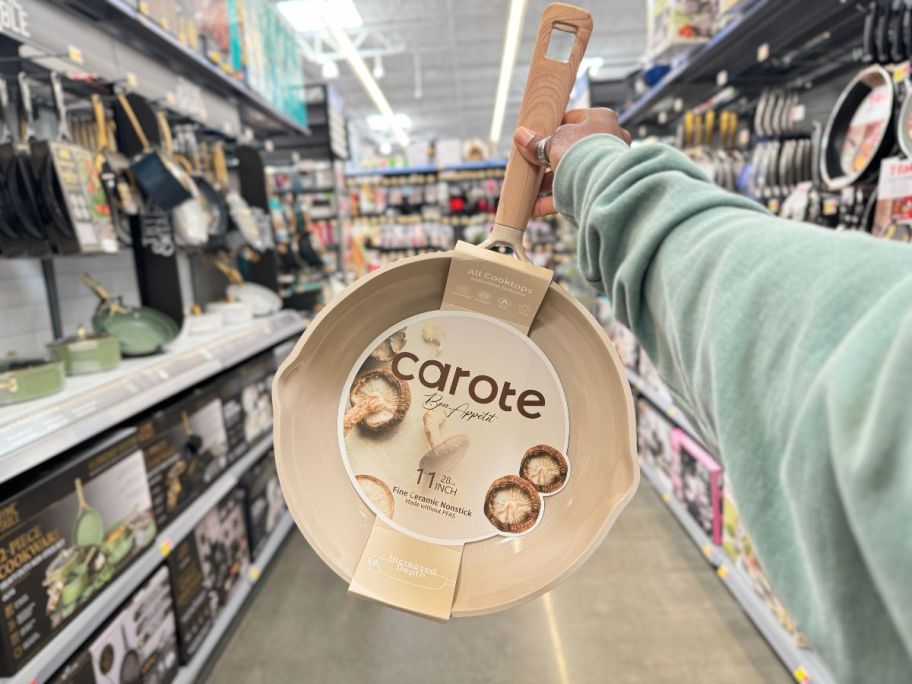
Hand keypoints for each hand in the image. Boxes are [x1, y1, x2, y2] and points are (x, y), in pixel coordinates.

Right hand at [513, 108, 631, 215]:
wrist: (601, 184)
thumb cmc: (582, 152)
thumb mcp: (554, 142)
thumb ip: (537, 143)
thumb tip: (520, 136)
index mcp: (601, 119)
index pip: (571, 120)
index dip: (551, 129)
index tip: (535, 138)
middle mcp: (607, 141)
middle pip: (569, 149)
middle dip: (546, 160)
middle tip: (529, 164)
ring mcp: (604, 166)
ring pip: (569, 173)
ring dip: (547, 183)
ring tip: (528, 189)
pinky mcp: (598, 189)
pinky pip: (572, 193)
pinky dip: (552, 201)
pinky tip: (533, 207)